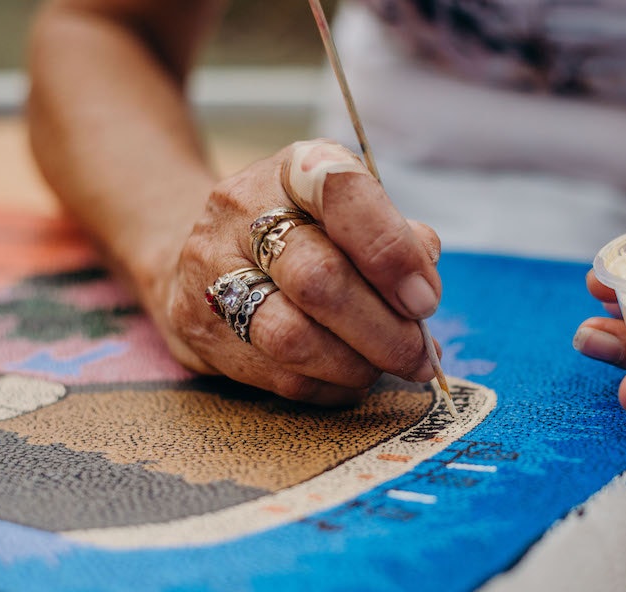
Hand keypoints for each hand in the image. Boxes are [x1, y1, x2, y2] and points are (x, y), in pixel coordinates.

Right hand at [154, 139, 441, 405]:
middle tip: (419, 356)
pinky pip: (278, 376)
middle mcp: (242, 210)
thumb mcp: (351, 214)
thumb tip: (421, 293)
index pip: (343, 193)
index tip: (425, 299)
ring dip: (356, 365)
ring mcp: (211, 270)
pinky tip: (348, 377)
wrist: (208, 252)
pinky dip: (329, 386)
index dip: (390, 250)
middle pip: (318, 279)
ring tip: (386, 367)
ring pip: (292, 337)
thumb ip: (395, 240)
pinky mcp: (200, 329)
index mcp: (296, 170)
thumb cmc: (304, 234)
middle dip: (383, 330)